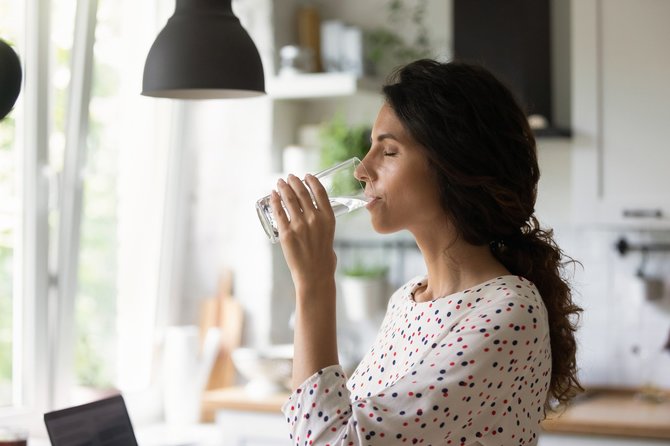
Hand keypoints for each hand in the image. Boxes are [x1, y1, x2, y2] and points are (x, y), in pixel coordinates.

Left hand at [271, 174, 336, 292]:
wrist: (315, 275)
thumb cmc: (324, 260)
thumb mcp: (330, 236)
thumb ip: (323, 225)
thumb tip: (315, 220)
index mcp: (329, 218)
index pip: (320, 192)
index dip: (312, 181)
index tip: (306, 175)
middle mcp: (315, 219)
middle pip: (302, 193)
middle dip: (294, 181)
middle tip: (289, 177)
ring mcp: (300, 225)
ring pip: (289, 199)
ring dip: (283, 187)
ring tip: (280, 182)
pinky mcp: (287, 233)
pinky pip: (278, 212)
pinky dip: (275, 201)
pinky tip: (273, 195)